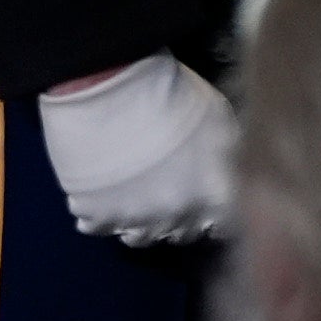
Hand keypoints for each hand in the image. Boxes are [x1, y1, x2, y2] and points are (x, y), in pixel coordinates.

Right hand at [37, 51, 236, 246]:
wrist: (109, 83)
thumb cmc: (168, 92)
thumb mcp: (218, 119)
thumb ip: (226, 156)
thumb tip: (226, 172)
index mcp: (213, 196)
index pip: (221, 226)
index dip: (210, 210)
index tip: (199, 196)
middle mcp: (178, 217)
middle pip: (180, 234)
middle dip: (175, 216)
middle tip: (162, 191)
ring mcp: (134, 218)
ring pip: (137, 237)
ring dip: (135, 221)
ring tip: (126, 199)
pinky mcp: (95, 212)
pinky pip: (96, 227)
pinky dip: (95, 215)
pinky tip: (93, 198)